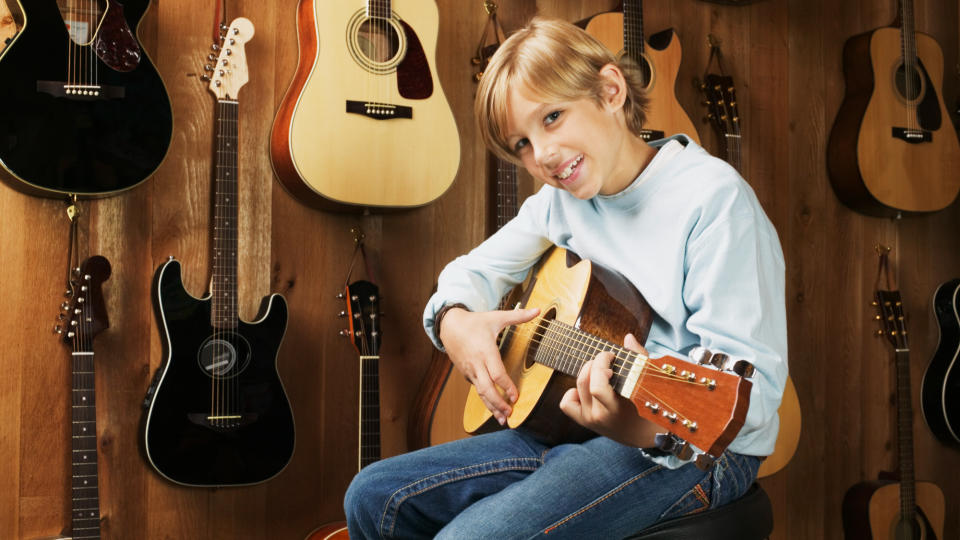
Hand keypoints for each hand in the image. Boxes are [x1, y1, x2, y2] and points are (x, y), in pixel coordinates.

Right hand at [440, 306, 539, 424]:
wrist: (449, 326)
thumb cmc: (475, 322)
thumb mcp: (496, 317)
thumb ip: (518, 316)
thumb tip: (538, 310)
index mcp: (485, 350)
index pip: (496, 373)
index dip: (506, 386)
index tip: (516, 396)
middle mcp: (476, 363)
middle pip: (486, 388)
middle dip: (498, 403)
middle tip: (510, 413)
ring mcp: (470, 370)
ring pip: (480, 392)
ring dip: (491, 406)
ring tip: (502, 419)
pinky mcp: (466, 373)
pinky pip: (476, 388)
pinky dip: (485, 399)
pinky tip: (493, 408)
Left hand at [559, 333, 658, 446]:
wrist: (644, 436)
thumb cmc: (650, 407)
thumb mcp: (648, 383)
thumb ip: (638, 358)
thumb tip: (628, 338)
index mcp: (616, 408)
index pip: (597, 384)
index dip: (600, 363)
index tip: (611, 356)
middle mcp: (599, 415)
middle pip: (584, 380)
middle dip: (594, 363)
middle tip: (607, 360)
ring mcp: (589, 419)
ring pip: (576, 387)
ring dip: (587, 373)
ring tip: (600, 373)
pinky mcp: (584, 421)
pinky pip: (567, 403)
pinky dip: (573, 392)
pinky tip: (587, 389)